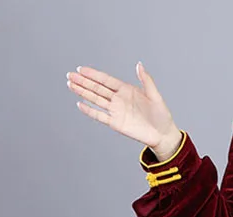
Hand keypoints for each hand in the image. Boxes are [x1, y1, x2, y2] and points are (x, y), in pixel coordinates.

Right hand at [66, 62, 180, 153]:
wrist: (163, 135)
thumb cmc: (161, 115)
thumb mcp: (155, 96)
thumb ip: (146, 80)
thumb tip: (139, 65)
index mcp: (126, 90)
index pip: (106, 80)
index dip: (93, 74)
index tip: (81, 69)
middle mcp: (118, 99)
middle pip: (97, 88)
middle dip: (83, 81)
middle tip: (70, 75)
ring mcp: (116, 111)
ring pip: (96, 100)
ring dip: (83, 92)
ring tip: (70, 84)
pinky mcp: (116, 123)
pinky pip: (100, 116)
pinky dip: (90, 110)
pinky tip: (80, 104)